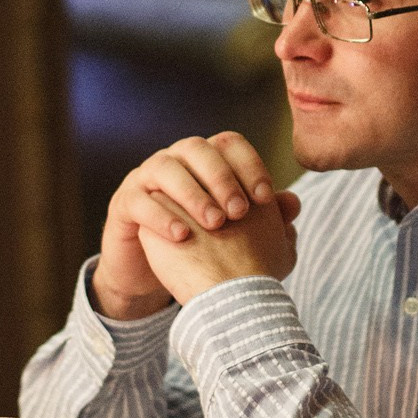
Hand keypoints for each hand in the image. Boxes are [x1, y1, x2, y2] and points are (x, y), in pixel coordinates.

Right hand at [91, 132, 289, 319]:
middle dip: (222, 177)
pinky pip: (139, 200)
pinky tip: (182, 236)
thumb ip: (265, 217)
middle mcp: (175, 161)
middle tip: (240, 212)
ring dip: (192, 194)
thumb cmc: (201, 246)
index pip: (229, 143)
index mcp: (204, 160)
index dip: (250, 165)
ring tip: (214, 224)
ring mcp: (145, 179)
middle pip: (197, 148)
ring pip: (165, 167)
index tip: (266, 198)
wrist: (154, 274)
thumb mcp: (236, 233)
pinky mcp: (124, 204)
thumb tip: (294, 202)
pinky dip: (160, 216)